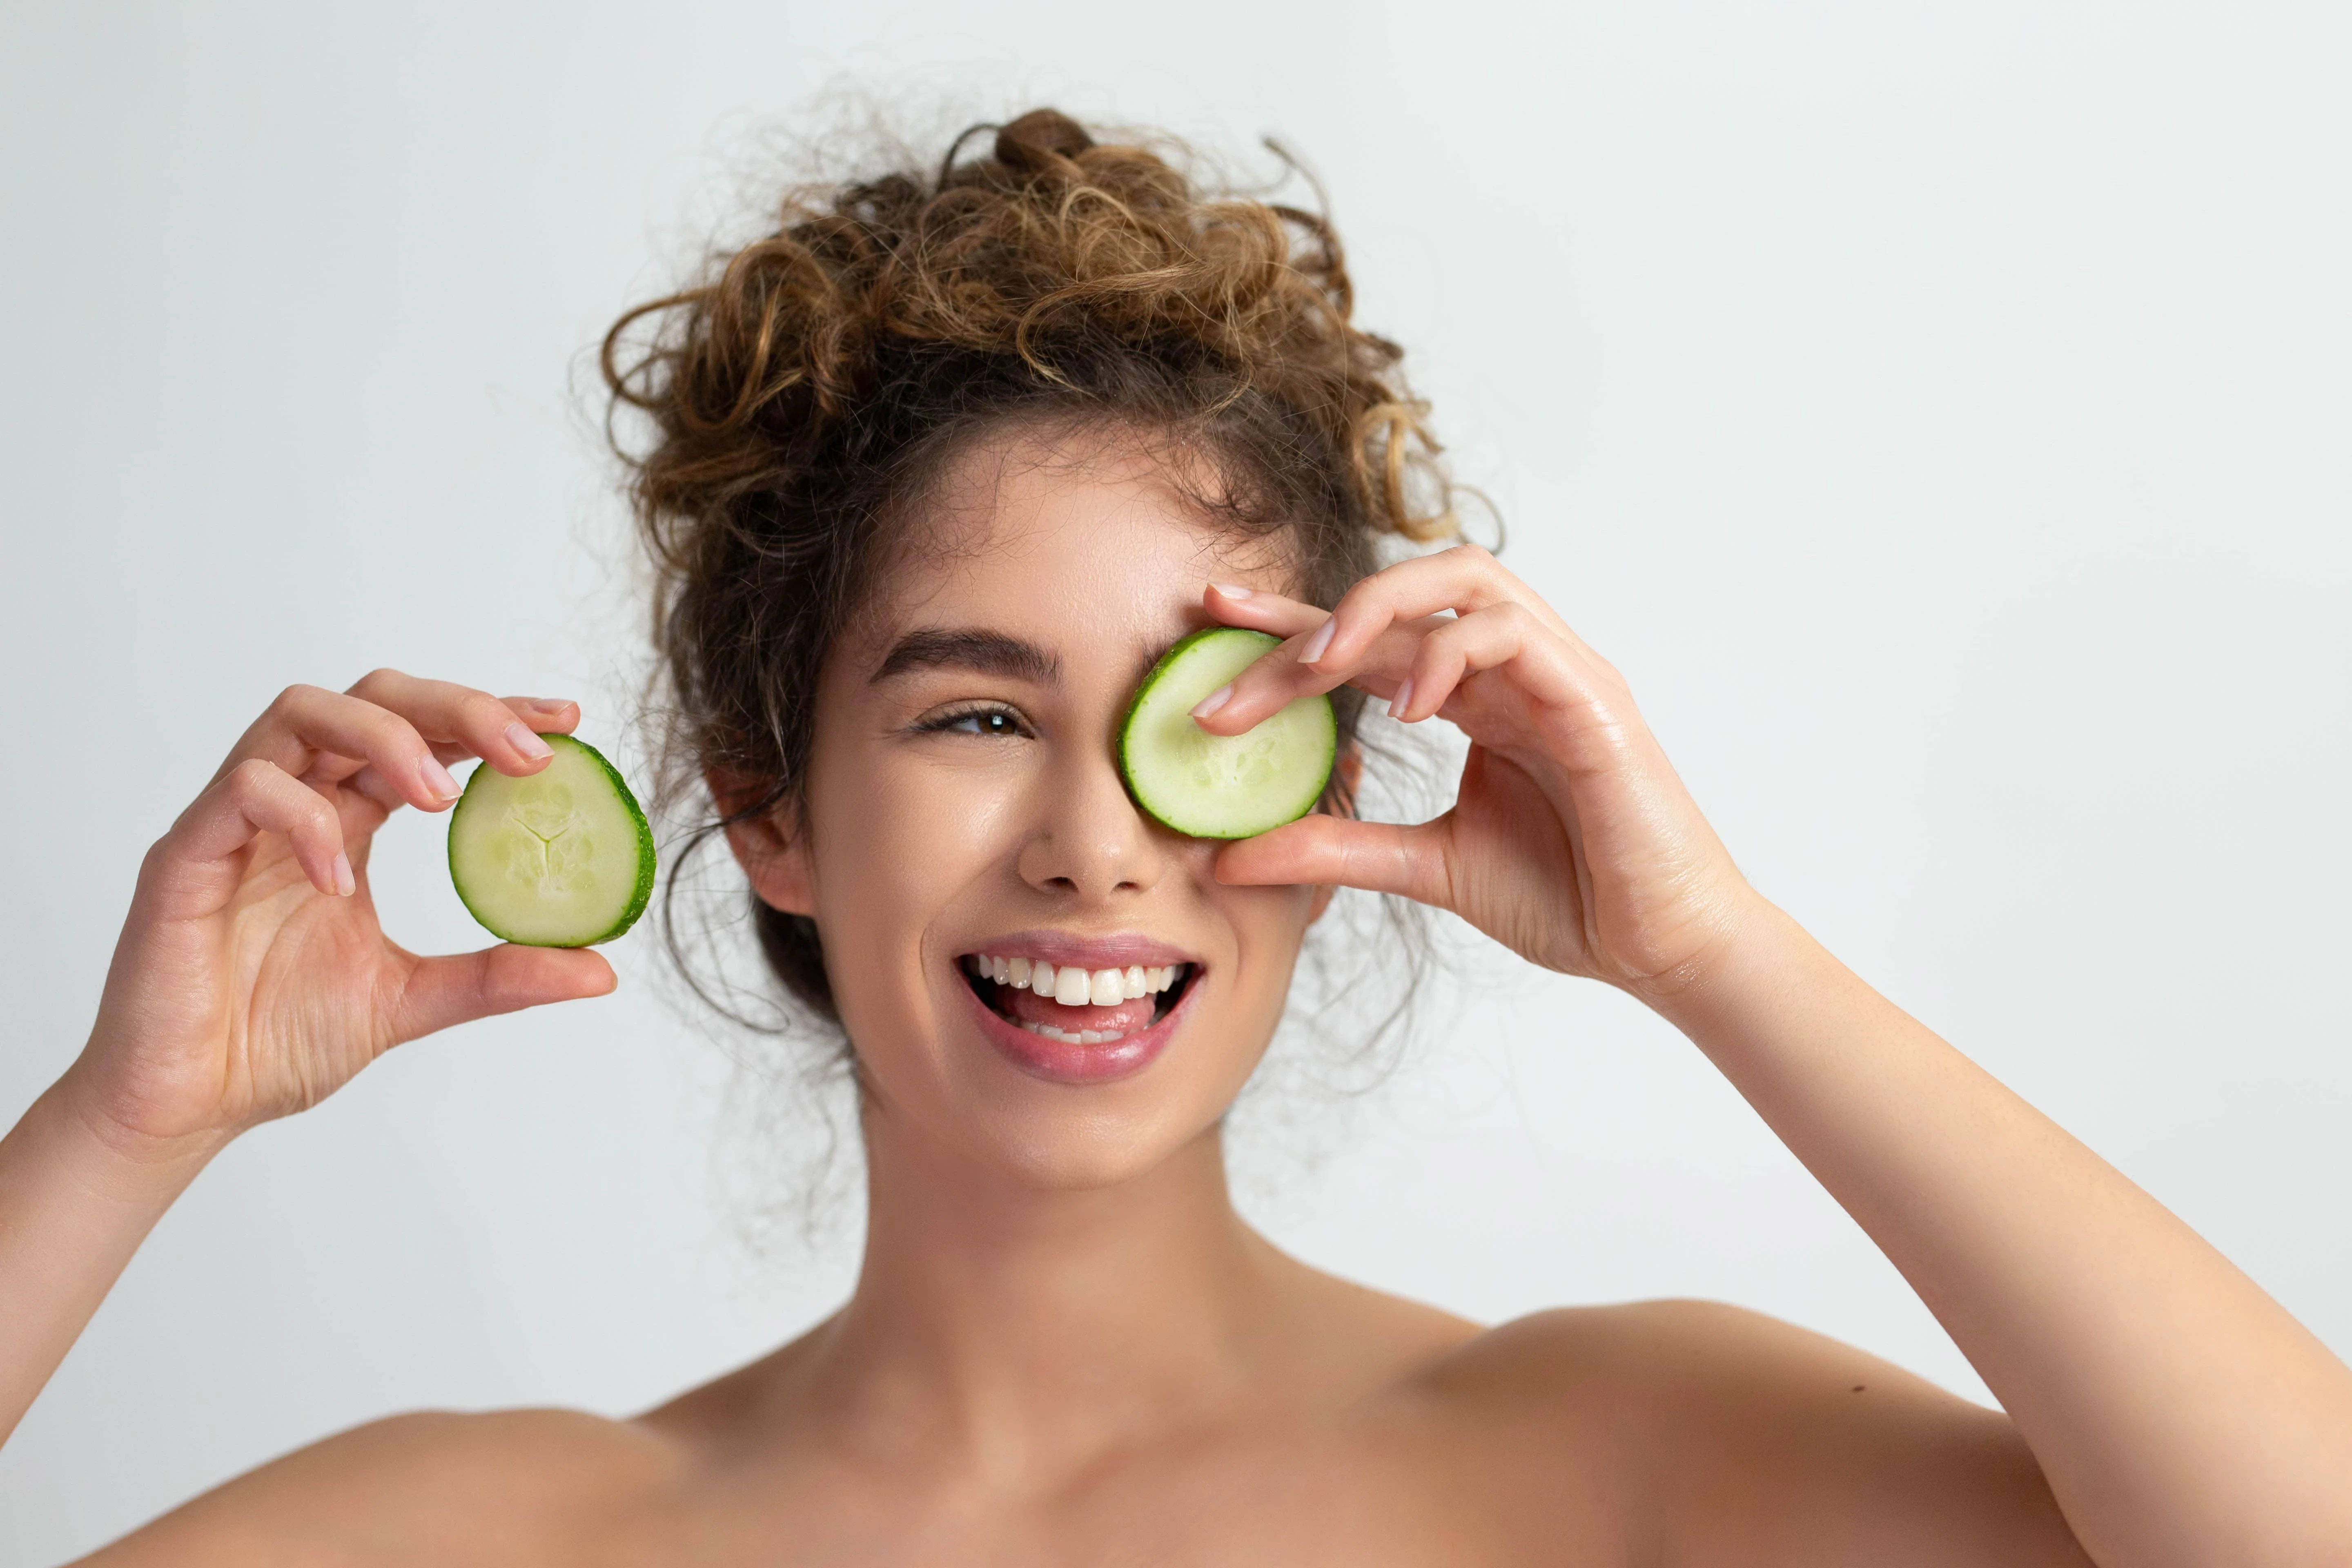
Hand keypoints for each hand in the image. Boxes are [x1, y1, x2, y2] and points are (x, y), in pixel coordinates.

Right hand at [61, 672, 616, 1157]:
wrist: (190, 1103)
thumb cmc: (278, 1040)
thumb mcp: (414, 1000)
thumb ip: (499, 976)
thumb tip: (600, 969)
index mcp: (349, 820)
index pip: (424, 734)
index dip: (491, 715)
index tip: (565, 721)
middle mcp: (297, 802)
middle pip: (372, 697)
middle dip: (455, 709)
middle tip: (525, 752)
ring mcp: (237, 820)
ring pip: (302, 712)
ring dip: (383, 739)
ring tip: (441, 798)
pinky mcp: (185, 853)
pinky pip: (242, 792)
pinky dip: (302, 820)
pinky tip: (340, 879)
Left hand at [1197, 546, 1757, 996]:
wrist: (1658, 947)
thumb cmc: (1567, 897)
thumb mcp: (1424, 866)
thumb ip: (1336, 849)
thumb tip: (1230, 855)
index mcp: (1477, 699)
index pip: (1374, 639)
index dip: (1292, 623)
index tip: (1213, 619)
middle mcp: (1514, 670)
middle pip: (1405, 597)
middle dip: (1313, 614)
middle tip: (1232, 648)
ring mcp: (1557, 673)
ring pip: (1463, 580)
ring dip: (1379, 610)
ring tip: (1317, 663)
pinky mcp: (1592, 696)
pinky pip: (1513, 634)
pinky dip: (1450, 653)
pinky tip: (1407, 705)